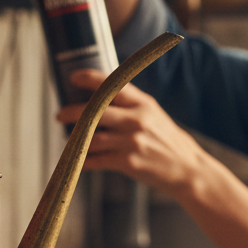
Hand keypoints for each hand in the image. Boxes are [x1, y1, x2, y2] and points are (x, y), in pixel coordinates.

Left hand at [58, 69, 205, 198]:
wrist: (187, 169)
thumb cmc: (167, 141)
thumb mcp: (153, 114)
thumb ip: (130, 104)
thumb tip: (99, 97)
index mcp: (143, 104)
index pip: (112, 85)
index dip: (89, 79)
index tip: (74, 78)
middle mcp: (136, 120)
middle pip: (94, 111)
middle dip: (71, 112)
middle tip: (60, 114)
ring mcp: (131, 142)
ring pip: (90, 137)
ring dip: (74, 138)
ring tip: (68, 138)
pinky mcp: (127, 163)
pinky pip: (96, 160)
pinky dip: (83, 160)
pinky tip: (78, 159)